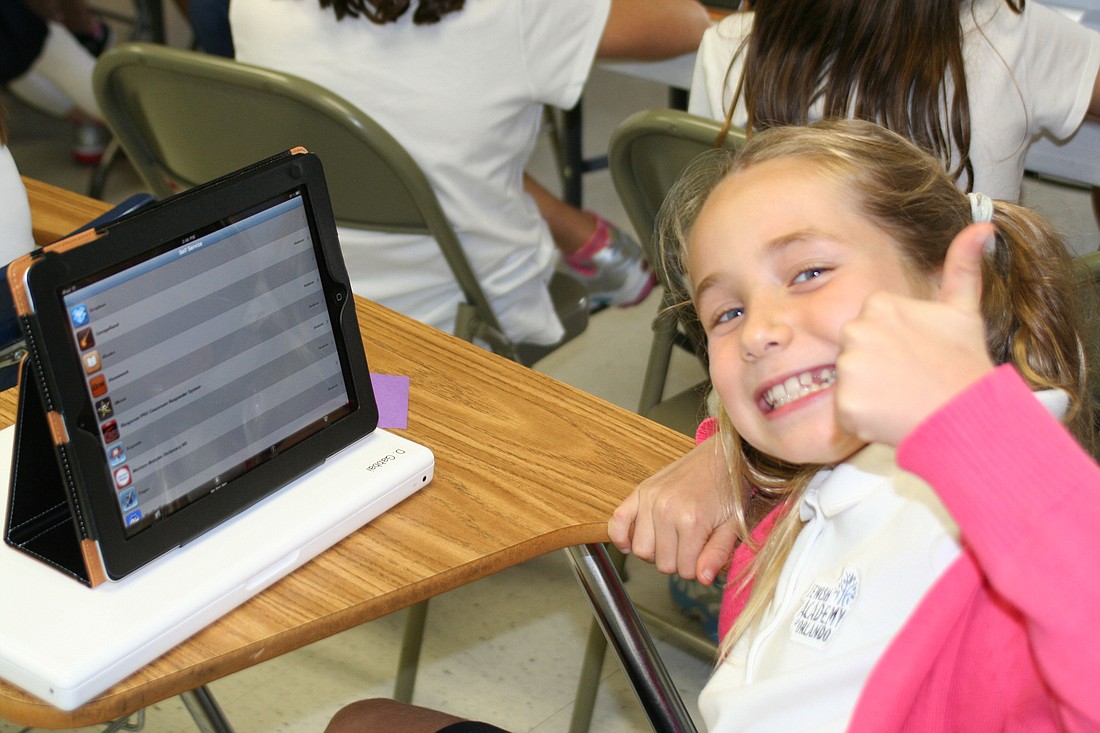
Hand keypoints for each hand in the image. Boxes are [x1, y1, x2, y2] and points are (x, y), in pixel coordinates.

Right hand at [608, 436, 739, 583]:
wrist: (723, 457)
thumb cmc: (730, 490)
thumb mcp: (732, 526)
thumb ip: (717, 554)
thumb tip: (702, 579)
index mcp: (692, 521)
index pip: (685, 570)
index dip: (696, 568)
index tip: (704, 555)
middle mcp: (666, 510)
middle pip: (662, 563)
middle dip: (678, 562)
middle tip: (691, 546)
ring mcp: (649, 500)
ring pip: (641, 550)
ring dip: (655, 552)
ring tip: (671, 541)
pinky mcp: (640, 491)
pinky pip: (618, 522)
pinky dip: (621, 537)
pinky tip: (632, 543)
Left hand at [835, 223, 996, 445]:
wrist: (968, 417)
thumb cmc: (964, 365)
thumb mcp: (964, 311)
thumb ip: (963, 266)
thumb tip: (982, 226)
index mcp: (879, 304)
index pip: (868, 327)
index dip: (891, 346)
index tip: (914, 356)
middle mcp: (857, 329)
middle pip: (853, 352)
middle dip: (875, 368)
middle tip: (909, 379)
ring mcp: (849, 366)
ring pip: (848, 382)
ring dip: (869, 394)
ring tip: (902, 397)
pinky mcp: (844, 402)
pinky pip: (843, 412)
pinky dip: (862, 420)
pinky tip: (889, 416)